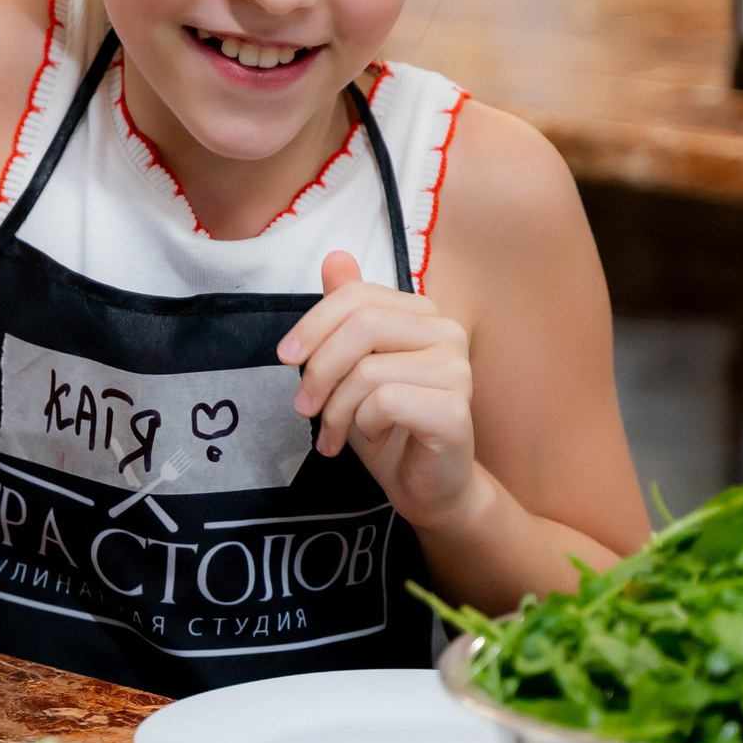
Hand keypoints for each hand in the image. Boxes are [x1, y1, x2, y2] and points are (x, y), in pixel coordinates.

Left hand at [277, 251, 483, 529]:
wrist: (425, 484)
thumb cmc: (387, 424)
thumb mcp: (353, 365)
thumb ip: (346, 313)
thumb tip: (335, 258)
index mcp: (421, 314)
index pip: (357, 296)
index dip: (312, 324)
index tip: (285, 358)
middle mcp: (446, 333)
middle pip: (362, 326)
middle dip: (319, 370)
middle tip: (303, 407)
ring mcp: (457, 370)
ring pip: (368, 371)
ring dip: (337, 409)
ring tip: (334, 434)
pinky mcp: (456, 409)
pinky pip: (386, 402)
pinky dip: (364, 424)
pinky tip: (372, 437)